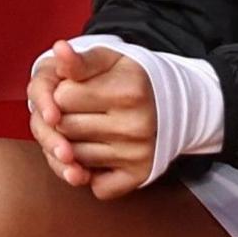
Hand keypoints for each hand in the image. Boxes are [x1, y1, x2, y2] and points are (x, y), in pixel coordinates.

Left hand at [25, 39, 156, 200]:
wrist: (179, 104)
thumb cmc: (134, 79)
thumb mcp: (111, 60)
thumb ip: (80, 60)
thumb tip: (58, 50)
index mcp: (128, 91)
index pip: (62, 97)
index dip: (62, 92)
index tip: (75, 89)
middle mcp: (136, 125)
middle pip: (65, 128)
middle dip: (63, 119)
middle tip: (81, 111)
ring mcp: (138, 154)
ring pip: (74, 159)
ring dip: (72, 147)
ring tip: (90, 129)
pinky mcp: (139, 175)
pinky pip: (97, 187)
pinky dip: (92, 176)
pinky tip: (101, 155)